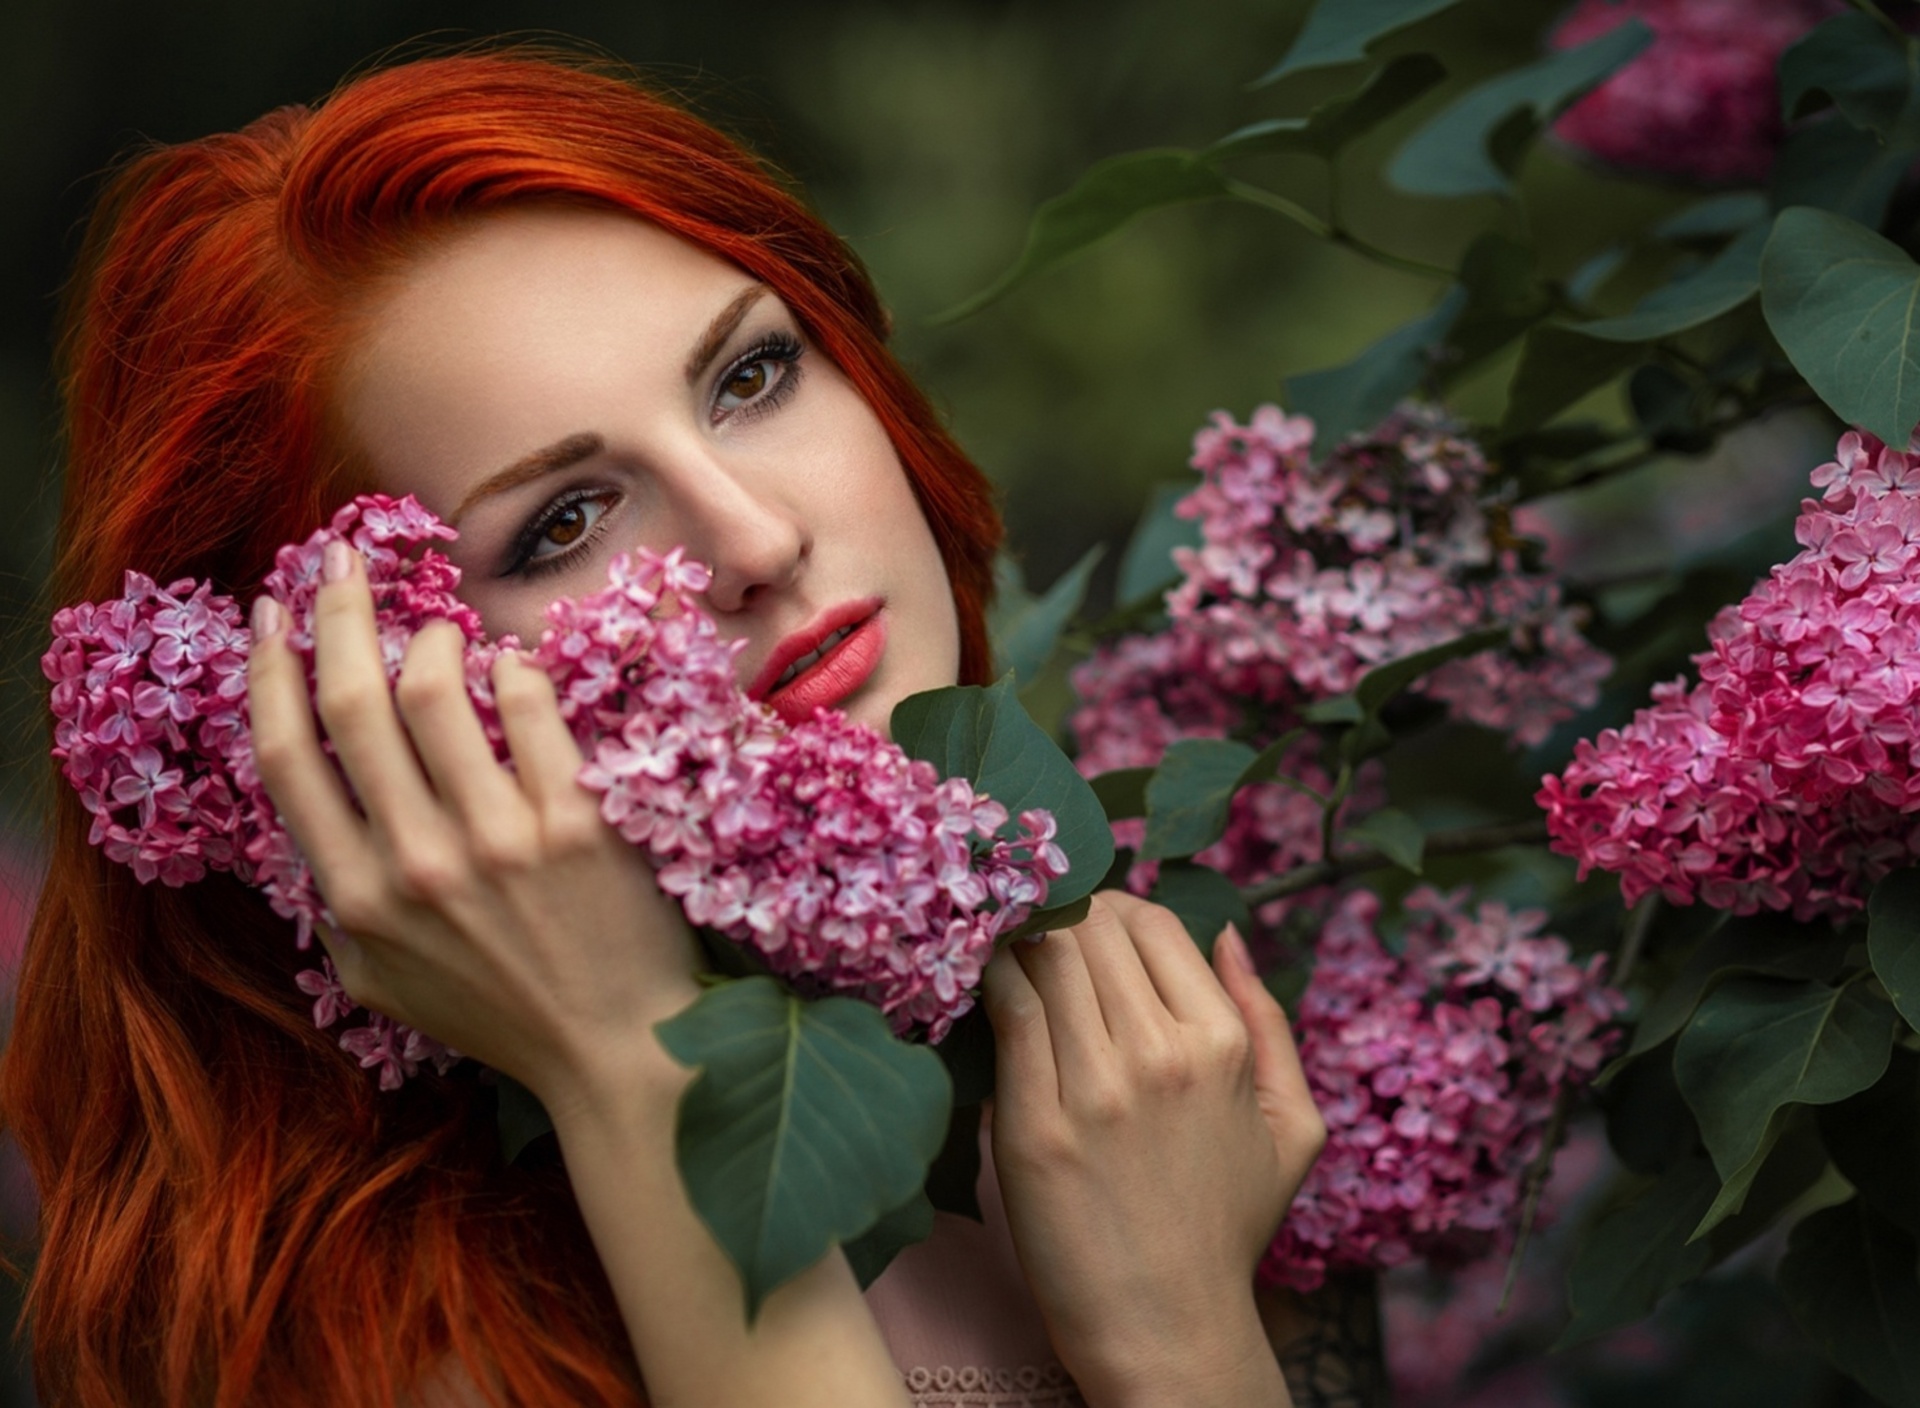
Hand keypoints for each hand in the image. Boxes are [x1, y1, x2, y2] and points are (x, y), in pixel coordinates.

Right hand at [245, 543, 702, 1114]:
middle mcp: (419, 863)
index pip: (288, 758)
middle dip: (336, 611)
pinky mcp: (578, 819)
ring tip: (439, 630)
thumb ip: (337, 905)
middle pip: (352, 701)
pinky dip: (510, 670)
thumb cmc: (501, 1011)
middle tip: (340, 562)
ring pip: (434, 686)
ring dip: (428, 635)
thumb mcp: (384, 981)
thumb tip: (316, 819)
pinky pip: (528, 705)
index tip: (272, 614)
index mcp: (359, 899)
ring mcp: (501, 838)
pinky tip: (511, 670)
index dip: (270, 671)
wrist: (617, 1047)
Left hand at [981, 892, 1324, 1406]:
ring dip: (1020, 940)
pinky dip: (990, 981)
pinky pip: (1006, 1014)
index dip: (1111, 910)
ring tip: (1005, 950)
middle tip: (1037, 932)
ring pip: (1046, 957)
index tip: (1085, 926)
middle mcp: (1162, 1055)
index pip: (1152, 922)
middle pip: (1092, 928)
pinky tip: (981, 983)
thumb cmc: (1226, 1227)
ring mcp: (1096, 1091)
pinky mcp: (1034, 1129)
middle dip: (1061, 916)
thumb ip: (1268, 1021)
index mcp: (1221, 1045)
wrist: (1168, 1327)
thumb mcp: (1291, 1126)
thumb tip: (1228, 936)